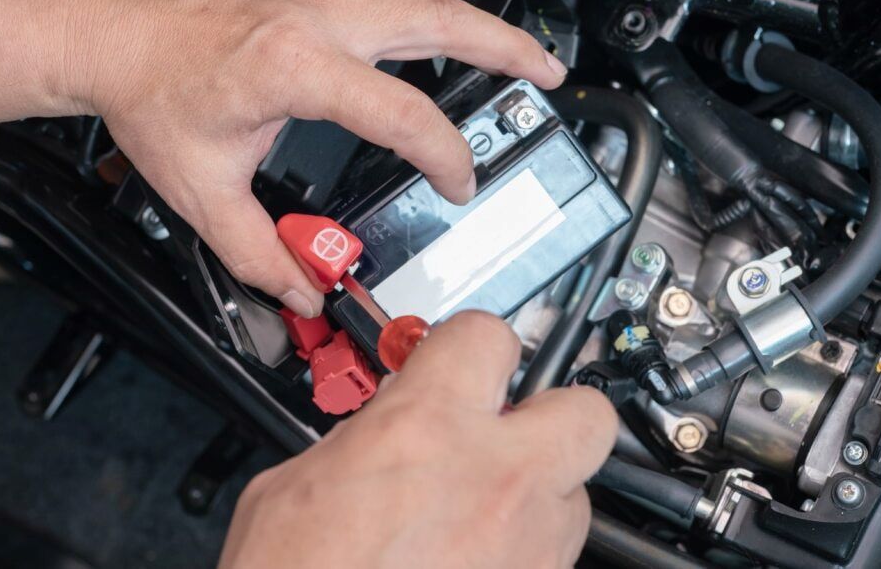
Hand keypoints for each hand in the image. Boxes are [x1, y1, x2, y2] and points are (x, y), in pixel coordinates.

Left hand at [61, 0, 566, 316]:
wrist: (104, 30)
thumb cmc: (147, 94)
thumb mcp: (203, 191)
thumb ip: (260, 252)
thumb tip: (302, 291)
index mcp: (295, 66)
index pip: (406, 115)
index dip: (447, 155)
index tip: (456, 179)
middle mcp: (313, 7)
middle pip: (439, 23)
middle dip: (506, 54)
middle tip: (544, 75)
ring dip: (469, 14)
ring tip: (502, 43)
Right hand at [218, 311, 617, 568]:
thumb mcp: (295, 486)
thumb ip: (362, 438)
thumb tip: (390, 424)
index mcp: (426, 429)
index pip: (488, 335)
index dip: (472, 342)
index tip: (461, 357)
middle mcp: (497, 482)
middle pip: (584, 411)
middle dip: (551, 411)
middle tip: (509, 424)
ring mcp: (529, 548)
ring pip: (576, 493)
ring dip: (536, 492)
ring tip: (479, 513)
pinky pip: (556, 557)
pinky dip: (523, 552)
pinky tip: (473, 562)